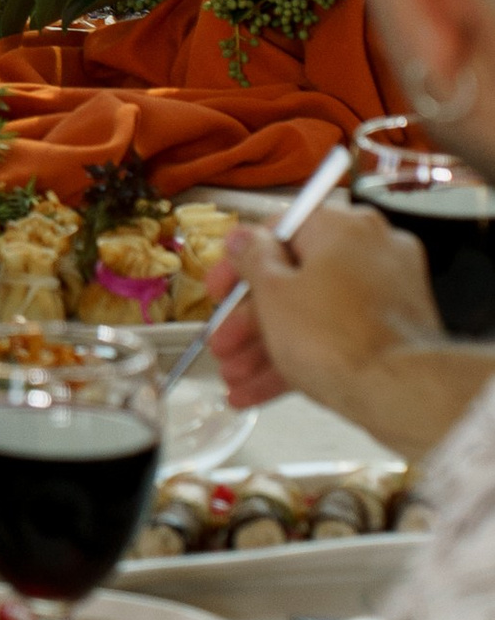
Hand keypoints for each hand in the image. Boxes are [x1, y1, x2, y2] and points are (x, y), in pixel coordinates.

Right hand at [210, 205, 483, 454]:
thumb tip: (243, 237)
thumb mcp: (274, 292)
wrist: (402, 394)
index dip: (239, 264)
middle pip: (296, 278)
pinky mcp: (395, 332)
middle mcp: (371, 249)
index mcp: (343, 226)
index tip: (218, 292)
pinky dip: (303, 356)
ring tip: (234, 380)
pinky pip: (338, 335)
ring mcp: (387, 292)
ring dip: (269, 345)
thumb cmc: (333, 337)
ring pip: (315, 312)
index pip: (280, 230)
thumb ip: (251, 258)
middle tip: (223, 346)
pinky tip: (260, 392)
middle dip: (251, 320)